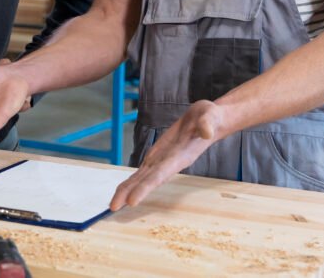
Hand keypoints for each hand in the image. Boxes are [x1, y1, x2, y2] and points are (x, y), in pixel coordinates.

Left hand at [109, 100, 225, 211]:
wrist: (209, 120)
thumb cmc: (210, 118)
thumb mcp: (210, 116)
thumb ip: (208, 124)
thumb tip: (206, 132)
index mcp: (180, 156)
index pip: (160, 174)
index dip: (145, 188)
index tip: (132, 201)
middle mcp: (170, 163)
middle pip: (147, 181)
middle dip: (129, 193)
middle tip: (112, 207)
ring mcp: (163, 161)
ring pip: (142, 178)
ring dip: (127, 190)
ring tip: (113, 205)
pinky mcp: (158, 155)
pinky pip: (143, 170)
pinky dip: (132, 181)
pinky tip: (123, 190)